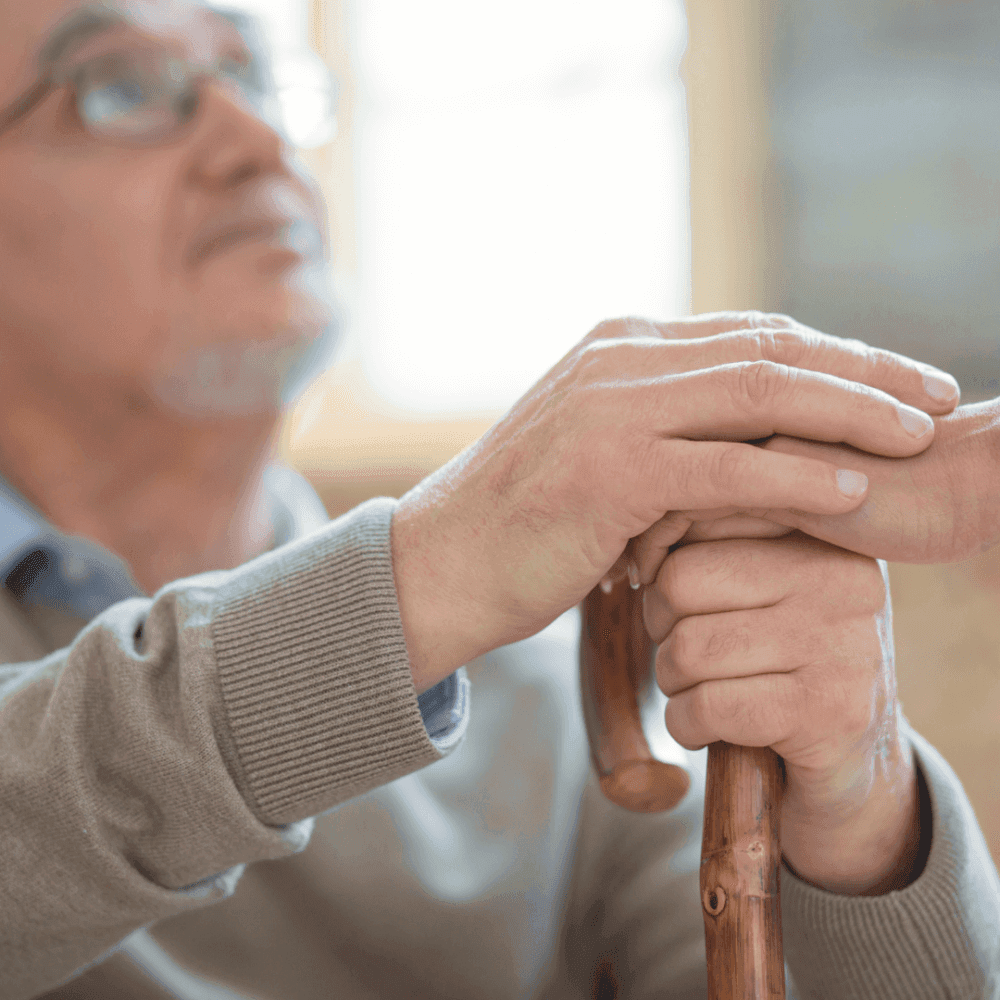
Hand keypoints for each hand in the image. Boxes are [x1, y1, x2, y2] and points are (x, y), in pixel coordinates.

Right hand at [392, 312, 958, 691]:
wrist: (442, 563)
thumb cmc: (526, 521)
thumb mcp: (598, 451)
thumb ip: (664, 425)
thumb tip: (742, 433)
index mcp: (622, 349)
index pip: (752, 336)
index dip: (836, 356)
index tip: (899, 383)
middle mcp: (620, 361)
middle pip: (771, 350)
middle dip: (867, 373)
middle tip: (938, 397)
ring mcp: (612, 408)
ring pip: (759, 394)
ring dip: (851, 414)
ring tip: (918, 437)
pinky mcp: (610, 468)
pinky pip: (726, 466)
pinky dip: (796, 476)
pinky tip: (853, 491)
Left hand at [644, 534, 924, 894]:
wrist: (856, 765)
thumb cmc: (784, 664)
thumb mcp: (762, 587)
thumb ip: (713, 543)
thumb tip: (641, 536)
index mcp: (821, 535)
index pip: (696, 519)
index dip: (662, 571)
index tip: (680, 606)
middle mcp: (843, 579)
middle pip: (680, 583)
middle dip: (663, 631)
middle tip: (692, 656)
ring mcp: (842, 645)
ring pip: (689, 649)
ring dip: (674, 683)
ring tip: (706, 690)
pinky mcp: (829, 712)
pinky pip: (709, 706)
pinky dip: (686, 725)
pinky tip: (711, 729)